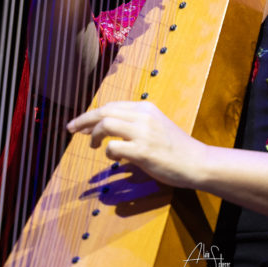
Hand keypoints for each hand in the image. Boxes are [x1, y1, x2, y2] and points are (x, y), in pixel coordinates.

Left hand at [66, 101, 207, 188]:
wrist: (196, 161)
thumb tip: (106, 127)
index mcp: (145, 108)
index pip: (111, 105)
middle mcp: (143, 116)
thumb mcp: (155, 125)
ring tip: (93, 146)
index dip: (91, 114)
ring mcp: (143, 133)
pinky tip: (116, 159)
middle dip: (83, 120)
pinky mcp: (143, 151)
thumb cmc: (174, 147)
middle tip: (71, 130)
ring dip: (93, 135)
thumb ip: (134, 123)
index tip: (79, 124)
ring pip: (105, 124)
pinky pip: (113, 148)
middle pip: (103, 111)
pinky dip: (108, 153)